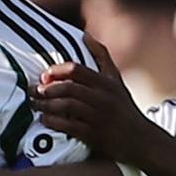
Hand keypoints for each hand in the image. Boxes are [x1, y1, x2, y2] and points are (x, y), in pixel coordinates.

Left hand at [33, 57, 150, 161]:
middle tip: (35, 91)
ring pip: (67, 106)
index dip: (57, 71)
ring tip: (36, 105)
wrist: (141, 140)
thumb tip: (85, 35)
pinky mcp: (95, 135)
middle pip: (69, 88)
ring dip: (47, 105)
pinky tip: (45, 119)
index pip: (77, 70)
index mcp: (106, 83)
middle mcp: (103, 98)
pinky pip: (69, 126)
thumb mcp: (116, 80)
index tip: (44, 76)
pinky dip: (54, 122)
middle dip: (48, 89)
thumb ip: (101, 57)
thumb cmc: (124, 107)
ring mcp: (99, 117)